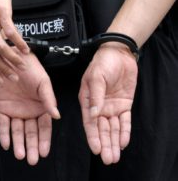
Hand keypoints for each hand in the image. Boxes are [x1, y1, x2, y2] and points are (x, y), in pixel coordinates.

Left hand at [0, 53, 59, 164]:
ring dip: (19, 143)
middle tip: (32, 160)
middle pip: (31, 132)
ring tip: (20, 154)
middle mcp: (29, 111)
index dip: (44, 140)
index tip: (44, 152)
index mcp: (42, 106)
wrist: (12, 57)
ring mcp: (16, 110)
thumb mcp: (43, 82)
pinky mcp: (2, 107)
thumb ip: (49, 100)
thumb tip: (57, 116)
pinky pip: (3, 123)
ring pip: (18, 131)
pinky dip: (4, 134)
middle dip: (32, 146)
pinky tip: (6, 144)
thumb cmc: (31, 68)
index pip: (44, 127)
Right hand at [78, 43, 137, 163]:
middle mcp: (98, 106)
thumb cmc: (102, 62)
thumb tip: (93, 114)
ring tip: (115, 156)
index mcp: (87, 100)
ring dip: (113, 142)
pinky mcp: (124, 105)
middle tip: (108, 158)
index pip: (89, 122)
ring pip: (112, 128)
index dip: (93, 136)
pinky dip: (124, 132)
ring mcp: (111, 106)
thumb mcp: (96, 76)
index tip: (96, 149)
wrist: (119, 53)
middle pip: (101, 129)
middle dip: (104, 144)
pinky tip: (123, 142)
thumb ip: (95, 96)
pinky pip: (124, 121)